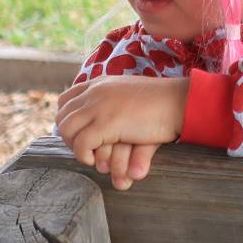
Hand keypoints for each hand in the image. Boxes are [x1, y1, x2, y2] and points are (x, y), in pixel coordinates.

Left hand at [56, 76, 187, 187]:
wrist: (179, 102)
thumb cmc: (161, 102)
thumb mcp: (130, 94)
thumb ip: (112, 101)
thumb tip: (99, 122)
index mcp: (100, 83)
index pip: (66, 100)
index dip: (66, 119)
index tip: (77, 133)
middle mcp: (95, 92)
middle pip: (62, 116)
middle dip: (68, 136)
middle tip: (83, 149)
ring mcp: (99, 106)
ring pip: (67, 130)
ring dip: (74, 146)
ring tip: (89, 156)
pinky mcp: (106, 124)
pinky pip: (81, 144)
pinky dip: (84, 155)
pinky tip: (95, 160)